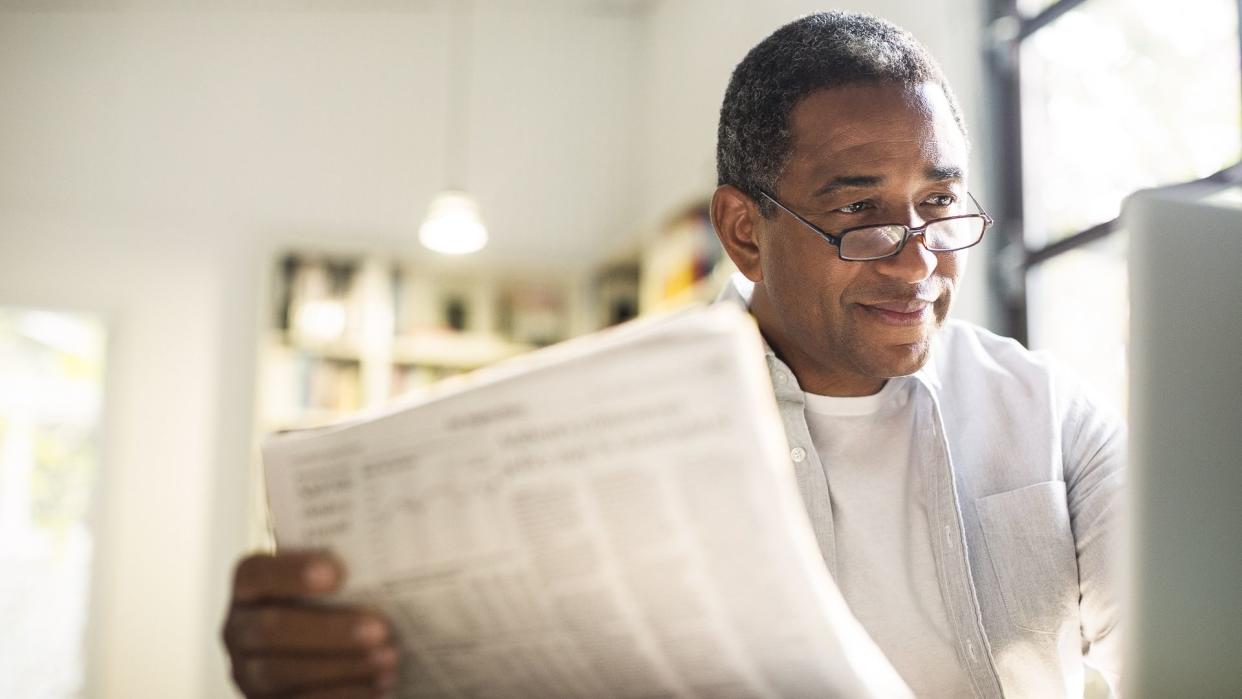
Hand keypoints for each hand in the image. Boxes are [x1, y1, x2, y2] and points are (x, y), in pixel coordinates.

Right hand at [222, 551, 398, 697]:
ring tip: (390, 661)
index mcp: (250, 587)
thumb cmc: (337, 599)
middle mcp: (239, 629)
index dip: (291, 572)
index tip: (337, 573)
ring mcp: (248, 672)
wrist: (327, 646)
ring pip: (282, 674)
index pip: (257, 573)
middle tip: (381, 628)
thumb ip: (352, 559)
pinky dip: (343, 696)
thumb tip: (401, 537)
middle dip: (329, 631)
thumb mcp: (338, 577)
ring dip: (341, 667)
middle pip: (270, 630)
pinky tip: (379, 688)